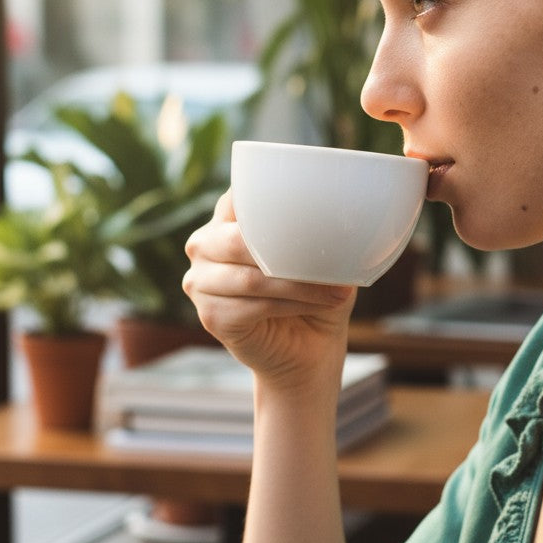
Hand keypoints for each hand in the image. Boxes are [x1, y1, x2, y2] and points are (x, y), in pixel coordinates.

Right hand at [183, 191, 356, 391]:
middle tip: (333, 264)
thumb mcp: (320, 254)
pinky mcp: (211, 316)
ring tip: (338, 291)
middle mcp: (205, 243)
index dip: (272, 200)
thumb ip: (316, 231)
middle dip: (290, 252)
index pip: (241, 193)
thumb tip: (342, 218)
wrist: (309, 349)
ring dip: (300, 285)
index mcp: (227, 216)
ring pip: (252, 277)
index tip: (315, 207)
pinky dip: (293, 304)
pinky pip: (254, 305)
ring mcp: (201, 281)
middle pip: (238, 239)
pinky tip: (319, 305)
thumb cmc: (316, 291)